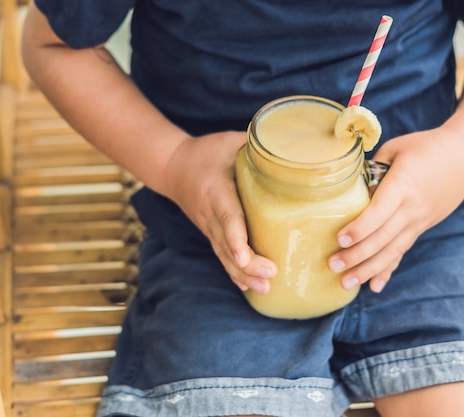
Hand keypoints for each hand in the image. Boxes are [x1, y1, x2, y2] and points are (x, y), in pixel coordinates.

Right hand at [162, 131, 276, 292]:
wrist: (172, 167)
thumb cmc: (206, 152)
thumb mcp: (229, 141)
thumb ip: (256, 144)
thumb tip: (292, 142)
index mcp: (216, 190)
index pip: (226, 217)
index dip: (235, 238)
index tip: (245, 256)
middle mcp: (209, 213)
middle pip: (226, 245)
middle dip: (247, 264)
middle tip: (271, 274)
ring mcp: (208, 227)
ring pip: (223, 256)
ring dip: (243, 275)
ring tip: (265, 288)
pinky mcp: (211, 234)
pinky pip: (222, 257)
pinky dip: (235, 274)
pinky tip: (250, 288)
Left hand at [329, 127, 463, 292]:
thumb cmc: (427, 147)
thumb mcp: (397, 148)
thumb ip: (373, 167)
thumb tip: (350, 186)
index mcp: (404, 184)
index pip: (380, 211)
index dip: (360, 228)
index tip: (339, 239)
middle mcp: (412, 207)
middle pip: (383, 237)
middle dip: (357, 255)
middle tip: (332, 266)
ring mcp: (419, 221)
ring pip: (392, 251)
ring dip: (368, 270)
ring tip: (346, 284)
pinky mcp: (421, 227)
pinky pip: (402, 251)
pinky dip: (388, 269)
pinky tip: (374, 286)